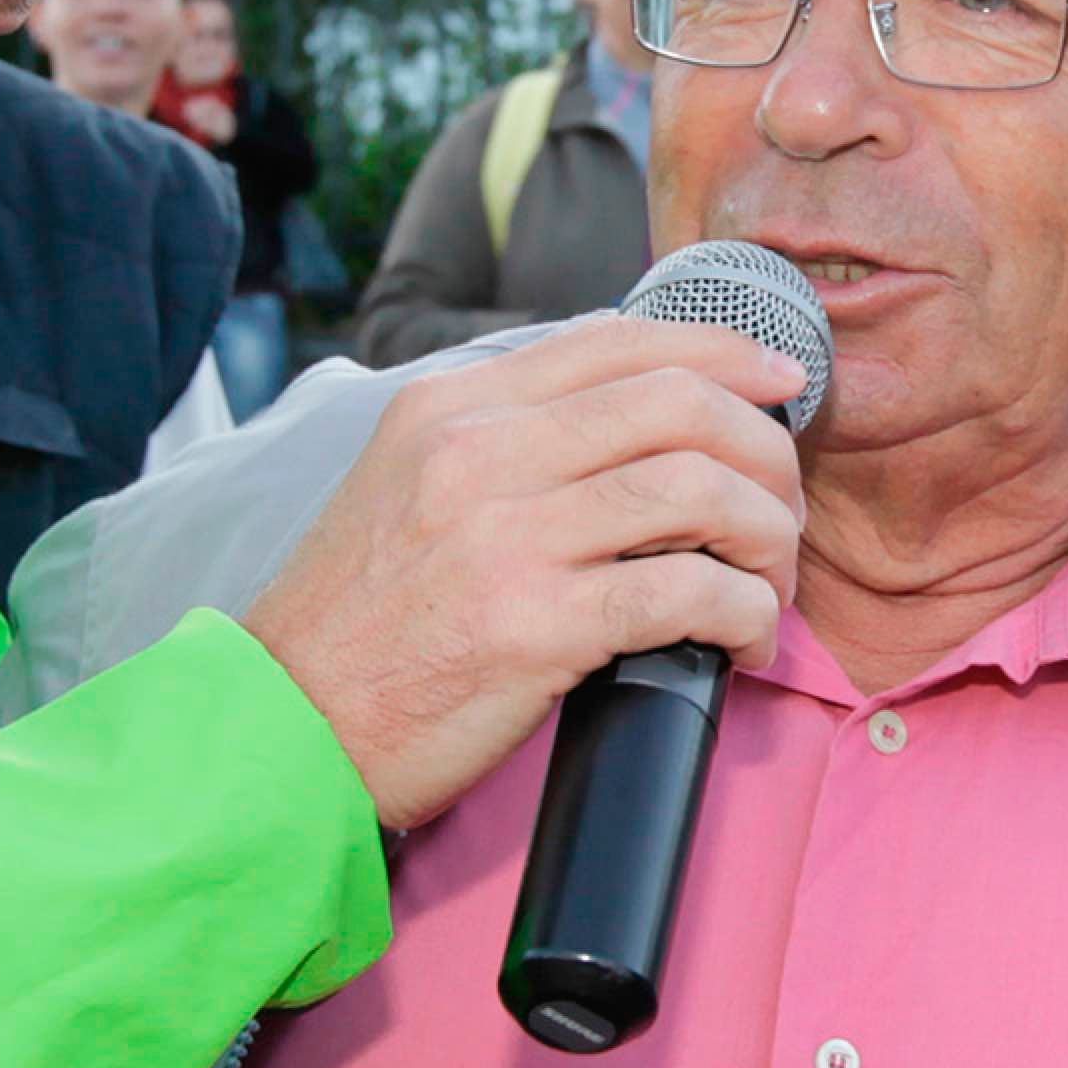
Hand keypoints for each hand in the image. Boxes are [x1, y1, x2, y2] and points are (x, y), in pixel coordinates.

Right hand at [245, 318, 807, 830]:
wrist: (286, 726)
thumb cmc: (356, 624)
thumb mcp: (404, 487)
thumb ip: (499, 443)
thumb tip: (628, 424)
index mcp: (450, 407)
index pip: (616, 341)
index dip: (723, 351)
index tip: (780, 381)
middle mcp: (478, 453)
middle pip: (679, 403)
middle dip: (764, 451)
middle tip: (782, 511)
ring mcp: (505, 536)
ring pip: (700, 489)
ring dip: (767, 538)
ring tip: (769, 585)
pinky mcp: (533, 626)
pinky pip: (689, 593)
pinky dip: (745, 614)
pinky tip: (742, 641)